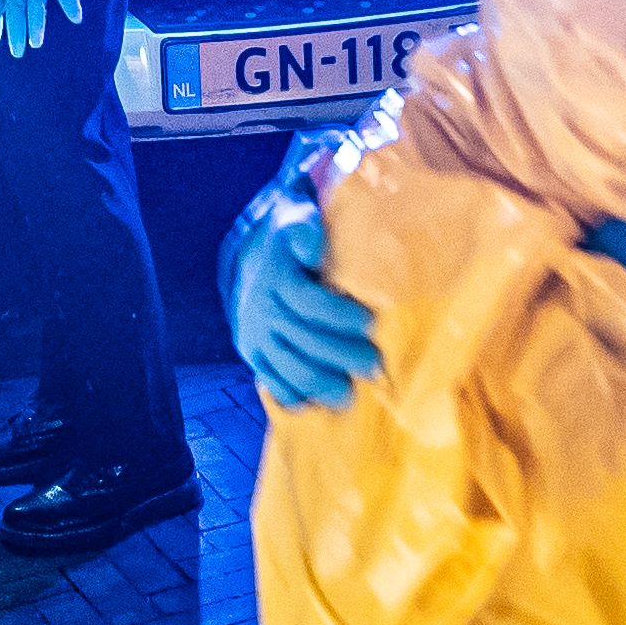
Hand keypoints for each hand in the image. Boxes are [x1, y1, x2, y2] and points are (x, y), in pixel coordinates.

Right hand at [231, 192, 382, 411]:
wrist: (253, 258)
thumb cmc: (291, 240)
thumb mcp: (296, 220)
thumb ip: (305, 230)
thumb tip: (313, 248)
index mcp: (275, 276)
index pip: (306, 300)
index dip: (338, 314)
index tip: (369, 322)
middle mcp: (261, 309)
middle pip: (302, 339)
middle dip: (340, 354)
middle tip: (373, 364)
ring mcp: (255, 335)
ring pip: (287, 366)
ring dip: (320, 383)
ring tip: (349, 396)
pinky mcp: (252, 353)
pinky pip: (270, 380)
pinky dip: (292, 396)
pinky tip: (314, 404)